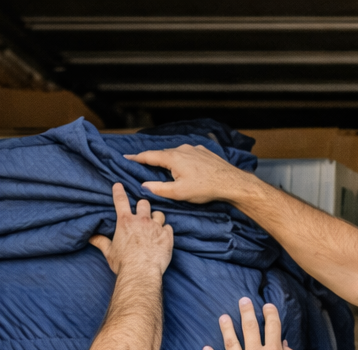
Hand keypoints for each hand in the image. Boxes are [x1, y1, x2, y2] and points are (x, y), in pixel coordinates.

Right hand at [89, 182, 173, 275]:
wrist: (141, 273)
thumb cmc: (123, 264)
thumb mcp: (109, 252)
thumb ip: (101, 242)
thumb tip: (91, 238)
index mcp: (125, 222)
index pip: (121, 201)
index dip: (119, 191)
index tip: (118, 185)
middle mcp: (141, 221)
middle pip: (144, 203)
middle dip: (143, 207)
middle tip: (142, 214)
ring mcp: (156, 227)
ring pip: (159, 214)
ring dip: (156, 218)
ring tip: (154, 226)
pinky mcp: (167, 236)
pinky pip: (169, 227)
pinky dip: (166, 231)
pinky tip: (163, 237)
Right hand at [125, 145, 260, 205]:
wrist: (230, 182)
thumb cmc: (204, 188)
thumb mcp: (179, 193)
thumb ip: (159, 189)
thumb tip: (144, 186)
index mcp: (173, 158)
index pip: (149, 156)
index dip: (136, 158)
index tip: (126, 158)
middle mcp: (182, 149)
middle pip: (162, 154)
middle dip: (152, 160)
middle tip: (143, 165)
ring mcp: (194, 149)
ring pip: (175, 153)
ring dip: (168, 160)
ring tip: (165, 169)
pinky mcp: (204, 152)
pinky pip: (187, 154)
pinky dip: (181, 159)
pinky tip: (184, 168)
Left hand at [203, 298, 304, 349]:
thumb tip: (285, 345)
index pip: (272, 327)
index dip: (270, 314)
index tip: (267, 306)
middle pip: (249, 328)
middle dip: (246, 312)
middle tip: (243, 301)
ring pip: (231, 343)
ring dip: (226, 328)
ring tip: (223, 317)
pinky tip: (206, 349)